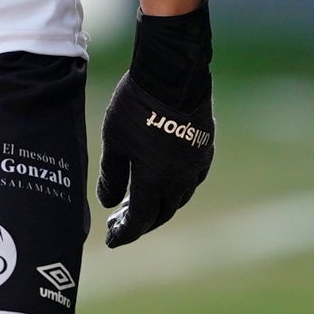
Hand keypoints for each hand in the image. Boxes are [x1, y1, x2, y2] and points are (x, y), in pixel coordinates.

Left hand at [98, 0, 212, 245]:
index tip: (112, 239)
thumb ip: (111, 175)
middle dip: (141, 222)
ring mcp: (196, 165)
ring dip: (160, 205)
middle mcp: (179, 180)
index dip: (124, 233)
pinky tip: (166, 177)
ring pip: (179, 198)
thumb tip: (109, 203)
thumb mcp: (114, 141)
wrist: (174, 74)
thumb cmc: (136, 107)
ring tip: (141, 199)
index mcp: (154, 183)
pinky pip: (192, 178)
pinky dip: (176, 186)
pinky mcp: (205, 147)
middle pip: (161, 214)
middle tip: (121, 220)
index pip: (139, 222)